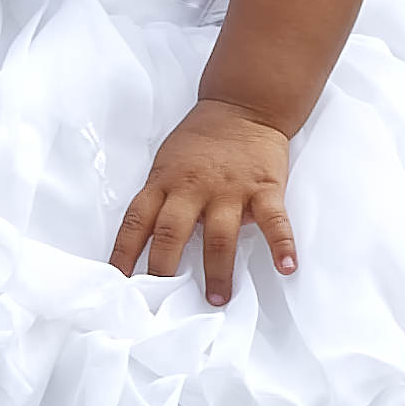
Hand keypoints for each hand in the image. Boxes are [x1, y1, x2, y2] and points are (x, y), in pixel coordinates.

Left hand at [111, 101, 296, 300]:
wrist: (243, 106)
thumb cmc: (201, 141)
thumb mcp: (167, 164)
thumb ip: (161, 201)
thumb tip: (146, 246)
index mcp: (165, 182)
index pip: (137, 221)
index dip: (124, 253)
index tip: (118, 282)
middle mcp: (193, 187)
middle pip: (172, 232)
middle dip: (164, 268)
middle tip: (162, 299)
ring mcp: (230, 189)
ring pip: (219, 236)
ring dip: (218, 271)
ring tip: (218, 299)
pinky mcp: (264, 187)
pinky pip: (274, 220)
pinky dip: (282, 245)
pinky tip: (286, 267)